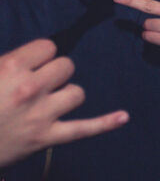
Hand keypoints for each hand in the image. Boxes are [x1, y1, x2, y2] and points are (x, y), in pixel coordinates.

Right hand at [0, 39, 128, 167]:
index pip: (48, 46)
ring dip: (66, 94)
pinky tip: (124, 117)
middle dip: (54, 73)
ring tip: (49, 102)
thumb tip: (38, 51)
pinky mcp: (47, 138)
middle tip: (36, 85)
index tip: (31, 64)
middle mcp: (31, 88)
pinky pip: (84, 129)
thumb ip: (10, 59)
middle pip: (66, 65)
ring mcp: (42, 115)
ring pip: (77, 91)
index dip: (41, 55)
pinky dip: (105, 124)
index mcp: (12, 68)